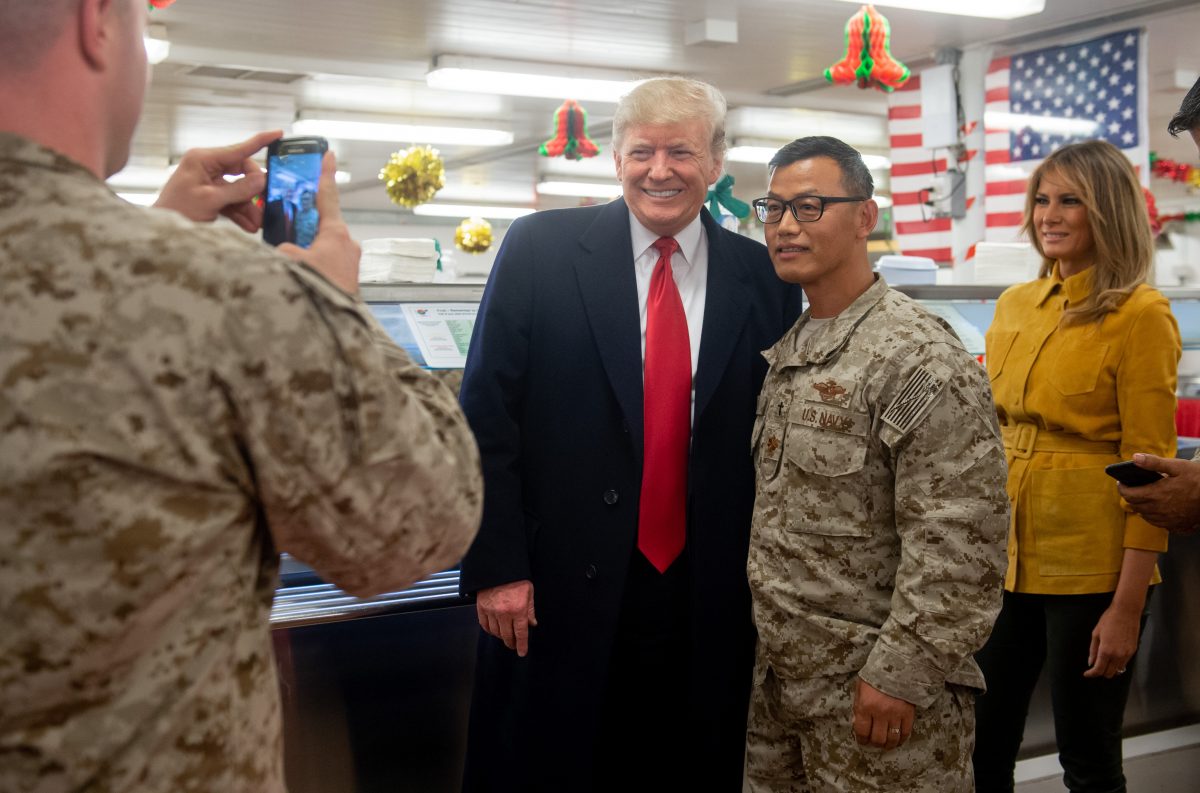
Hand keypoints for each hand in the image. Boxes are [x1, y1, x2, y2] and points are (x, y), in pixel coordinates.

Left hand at [153, 130, 280, 231]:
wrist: (161, 230)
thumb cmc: (177, 210)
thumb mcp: (210, 200)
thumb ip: (238, 189)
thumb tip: (262, 179)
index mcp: (203, 159)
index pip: (238, 149)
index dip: (260, 141)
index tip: (278, 134)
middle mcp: (207, 166)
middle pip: (242, 172)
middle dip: (254, 192)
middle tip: (267, 206)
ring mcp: (209, 181)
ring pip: (239, 190)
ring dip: (249, 207)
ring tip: (257, 223)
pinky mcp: (210, 195)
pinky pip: (231, 201)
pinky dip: (240, 213)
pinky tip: (248, 226)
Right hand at [276, 152, 360, 294]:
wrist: (336, 325)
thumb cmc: (319, 292)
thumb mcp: (291, 262)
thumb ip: (285, 248)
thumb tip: (286, 251)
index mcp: (336, 234)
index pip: (328, 196)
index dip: (325, 173)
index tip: (328, 154)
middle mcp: (347, 244)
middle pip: (323, 222)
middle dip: (306, 220)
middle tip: (292, 218)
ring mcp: (350, 262)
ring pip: (324, 245)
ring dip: (308, 247)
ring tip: (292, 258)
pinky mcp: (348, 277)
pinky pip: (328, 261)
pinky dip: (314, 262)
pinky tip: (301, 273)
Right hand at [475, 579, 536, 656]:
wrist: (499, 567)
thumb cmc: (516, 578)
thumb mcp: (529, 592)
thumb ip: (530, 609)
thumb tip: (532, 624)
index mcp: (518, 609)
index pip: (520, 633)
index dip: (521, 645)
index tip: (522, 652)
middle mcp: (504, 613)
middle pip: (507, 635)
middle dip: (511, 643)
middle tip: (513, 645)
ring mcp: (491, 611)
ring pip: (495, 632)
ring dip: (501, 637)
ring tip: (505, 636)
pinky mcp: (481, 607)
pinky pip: (484, 624)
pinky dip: (489, 630)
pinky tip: (494, 630)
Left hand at [852, 677, 914, 750]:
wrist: (896, 665)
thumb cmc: (875, 676)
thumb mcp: (860, 689)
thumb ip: (858, 707)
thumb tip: (857, 724)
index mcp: (865, 706)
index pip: (861, 731)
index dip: (861, 740)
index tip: (862, 741)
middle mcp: (880, 713)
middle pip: (877, 739)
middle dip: (874, 743)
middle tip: (874, 743)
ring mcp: (895, 714)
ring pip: (891, 739)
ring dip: (888, 745)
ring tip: (885, 744)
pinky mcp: (908, 714)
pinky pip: (905, 733)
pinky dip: (901, 739)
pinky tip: (897, 740)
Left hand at [1084, 602, 1140, 678]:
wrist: (1126, 612)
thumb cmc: (1109, 620)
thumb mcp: (1095, 634)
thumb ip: (1093, 650)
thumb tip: (1091, 662)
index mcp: (1106, 651)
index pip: (1098, 669)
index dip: (1091, 674)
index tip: (1087, 674)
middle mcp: (1117, 655)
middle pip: (1109, 673)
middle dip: (1101, 673)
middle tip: (1095, 667)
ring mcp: (1127, 654)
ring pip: (1118, 670)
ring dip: (1110, 669)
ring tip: (1103, 663)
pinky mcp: (1133, 651)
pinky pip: (1124, 664)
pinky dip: (1117, 664)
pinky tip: (1112, 658)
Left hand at [1118, 453, 1199, 533]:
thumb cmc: (1196, 477)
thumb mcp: (1176, 466)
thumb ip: (1153, 462)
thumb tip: (1134, 458)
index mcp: (1156, 494)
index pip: (1128, 495)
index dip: (1122, 488)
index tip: (1122, 482)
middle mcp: (1159, 510)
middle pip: (1135, 506)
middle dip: (1131, 496)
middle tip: (1133, 488)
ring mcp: (1168, 520)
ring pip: (1145, 516)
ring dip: (1141, 507)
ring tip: (1145, 496)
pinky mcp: (1176, 526)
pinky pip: (1157, 523)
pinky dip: (1153, 516)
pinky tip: (1158, 507)